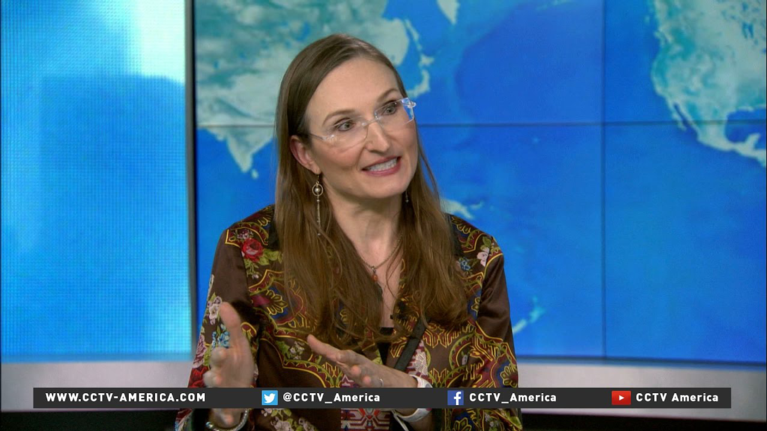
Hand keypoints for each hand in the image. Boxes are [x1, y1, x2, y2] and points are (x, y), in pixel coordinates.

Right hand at [203, 302, 253, 426]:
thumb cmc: (237, 366)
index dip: (220, 355)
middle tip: (217, 377)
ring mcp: (222, 394)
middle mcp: (219, 377)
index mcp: (223, 362)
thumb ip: (233, 326)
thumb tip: (224, 303)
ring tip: (220, 391)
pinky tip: (230, 419)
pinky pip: (225, 414)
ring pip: (216, 395)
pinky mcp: (227, 408)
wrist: (238, 393)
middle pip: (212, 377)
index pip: (219, 357)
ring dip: (218, 394)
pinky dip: (226, 417)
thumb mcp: (239, 346)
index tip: (222, 351)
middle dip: (214, 376)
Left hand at [306, 334, 419, 416]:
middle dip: (345, 356)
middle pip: (353, 358)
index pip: (335, 353)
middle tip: (337, 356)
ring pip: (366, 371)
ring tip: (355, 371)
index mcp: (351, 361)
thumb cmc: (367, 372)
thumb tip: (310, 340)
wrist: (395, 383)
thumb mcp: (348, 366)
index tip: (310, 339)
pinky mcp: (381, 384)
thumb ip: (331, 356)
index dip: (322, 347)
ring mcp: (372, 374)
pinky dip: (373, 383)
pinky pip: (377, 384)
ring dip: (361, 371)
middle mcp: (361, 365)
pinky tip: (369, 382)